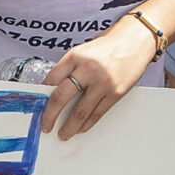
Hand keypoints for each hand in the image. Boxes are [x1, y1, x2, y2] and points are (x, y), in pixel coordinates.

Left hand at [40, 18, 156, 139]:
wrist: (136, 40)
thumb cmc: (109, 44)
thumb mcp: (84, 50)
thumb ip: (70, 67)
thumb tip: (55, 89)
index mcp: (76, 56)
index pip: (52, 79)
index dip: (43, 94)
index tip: (38, 105)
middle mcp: (87, 69)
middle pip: (61, 97)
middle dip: (50, 115)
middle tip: (45, 125)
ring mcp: (102, 83)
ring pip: (80, 112)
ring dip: (69, 126)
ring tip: (63, 133)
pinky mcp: (116, 93)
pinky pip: (97, 113)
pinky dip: (87, 124)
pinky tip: (81, 128)